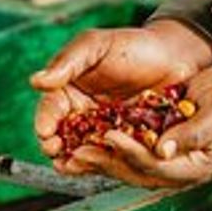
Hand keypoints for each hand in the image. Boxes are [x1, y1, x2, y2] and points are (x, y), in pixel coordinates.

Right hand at [31, 20, 211, 170]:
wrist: (175, 56)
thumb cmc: (132, 45)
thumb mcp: (95, 45)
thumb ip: (67, 62)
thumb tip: (36, 81)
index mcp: (69, 90)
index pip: (50, 110)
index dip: (45, 122)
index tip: (45, 131)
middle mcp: (82, 114)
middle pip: (62, 136)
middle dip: (55, 147)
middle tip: (56, 151)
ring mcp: (104, 130)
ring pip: (84, 151)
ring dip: (76, 160)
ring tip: (74, 164)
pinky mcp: (126, 143)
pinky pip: (112, 156)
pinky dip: (104, 163)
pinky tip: (101, 164)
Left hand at [71, 65, 211, 189]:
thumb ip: (194, 132)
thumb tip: (164, 149)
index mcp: (194, 167)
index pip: (157, 166)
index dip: (132, 153)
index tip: (111, 136)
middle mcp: (176, 170)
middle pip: (135, 172)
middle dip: (106, 162)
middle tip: (77, 152)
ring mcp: (164, 161)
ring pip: (126, 166)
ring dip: (100, 159)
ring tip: (72, 152)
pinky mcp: (154, 148)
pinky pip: (126, 153)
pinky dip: (105, 148)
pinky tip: (84, 140)